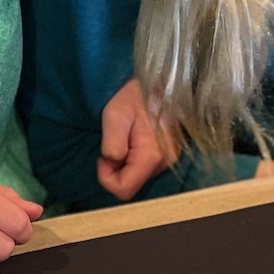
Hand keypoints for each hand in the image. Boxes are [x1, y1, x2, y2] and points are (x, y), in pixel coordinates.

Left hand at [97, 78, 179, 200]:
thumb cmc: (137, 97)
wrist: (163, 83)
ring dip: (125, 165)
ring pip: (138, 178)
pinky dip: (134, 160)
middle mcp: (164, 164)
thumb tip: (111, 163)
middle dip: (115, 170)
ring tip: (124, 139)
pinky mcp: (169, 155)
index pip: (123, 190)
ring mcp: (169, 161)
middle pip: (131, 185)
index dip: (107, 178)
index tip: (104, 156)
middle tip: (113, 143)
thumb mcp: (115, 116)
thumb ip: (112, 145)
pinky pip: (145, 169)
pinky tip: (133, 141)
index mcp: (151, 157)